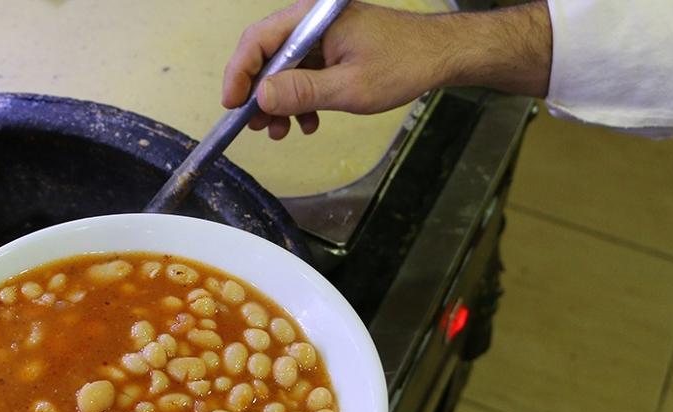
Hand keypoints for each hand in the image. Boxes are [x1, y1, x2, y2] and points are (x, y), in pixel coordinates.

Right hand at [222, 1, 446, 138]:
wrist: (440, 56)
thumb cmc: (404, 63)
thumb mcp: (349, 87)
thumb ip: (302, 92)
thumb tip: (261, 97)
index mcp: (314, 18)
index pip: (258, 39)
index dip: (240, 73)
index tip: (232, 104)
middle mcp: (312, 21)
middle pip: (266, 54)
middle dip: (258, 93)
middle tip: (255, 125)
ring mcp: (321, 35)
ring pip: (282, 68)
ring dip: (278, 102)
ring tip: (281, 131)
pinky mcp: (330, 49)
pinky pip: (302, 73)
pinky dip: (299, 99)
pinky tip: (307, 122)